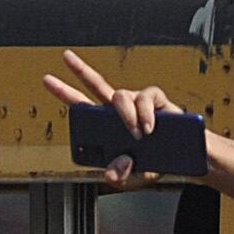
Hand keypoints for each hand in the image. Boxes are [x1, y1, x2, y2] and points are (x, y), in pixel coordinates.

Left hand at [40, 48, 188, 189]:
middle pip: (96, 84)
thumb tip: (111, 171)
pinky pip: (145, 97)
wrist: (185, 157)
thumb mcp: (134, 177)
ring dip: (126, 115)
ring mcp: (136, 103)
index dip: (65, 93)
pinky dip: (145, 112)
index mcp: (106, 127)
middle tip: (65, 56)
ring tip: (137, 134)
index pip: (82, 106)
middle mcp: (118, 111)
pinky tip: (148, 127)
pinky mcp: (156, 101)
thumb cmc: (157, 163)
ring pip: (120, 95)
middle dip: (80, 70)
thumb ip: (120, 176)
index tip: (48, 80)